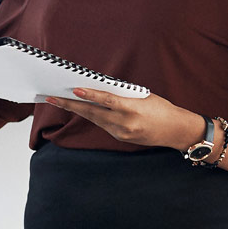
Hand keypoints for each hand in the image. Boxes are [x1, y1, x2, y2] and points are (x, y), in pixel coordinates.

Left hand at [46, 89, 198, 149]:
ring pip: (95, 120)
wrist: (175, 130)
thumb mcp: (144, 96)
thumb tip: (101, 89)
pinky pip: (103, 125)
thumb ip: (123, 94)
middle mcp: (124, 124)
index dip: (89, 96)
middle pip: (93, 113)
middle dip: (71, 105)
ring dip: (79, 110)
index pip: (106, 101)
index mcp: (132, 109)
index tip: (74, 90)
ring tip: (62, 101)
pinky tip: (83, 110)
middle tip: (52, 98)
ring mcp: (121, 133)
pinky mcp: (121, 138)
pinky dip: (93, 116)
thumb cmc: (162, 108)